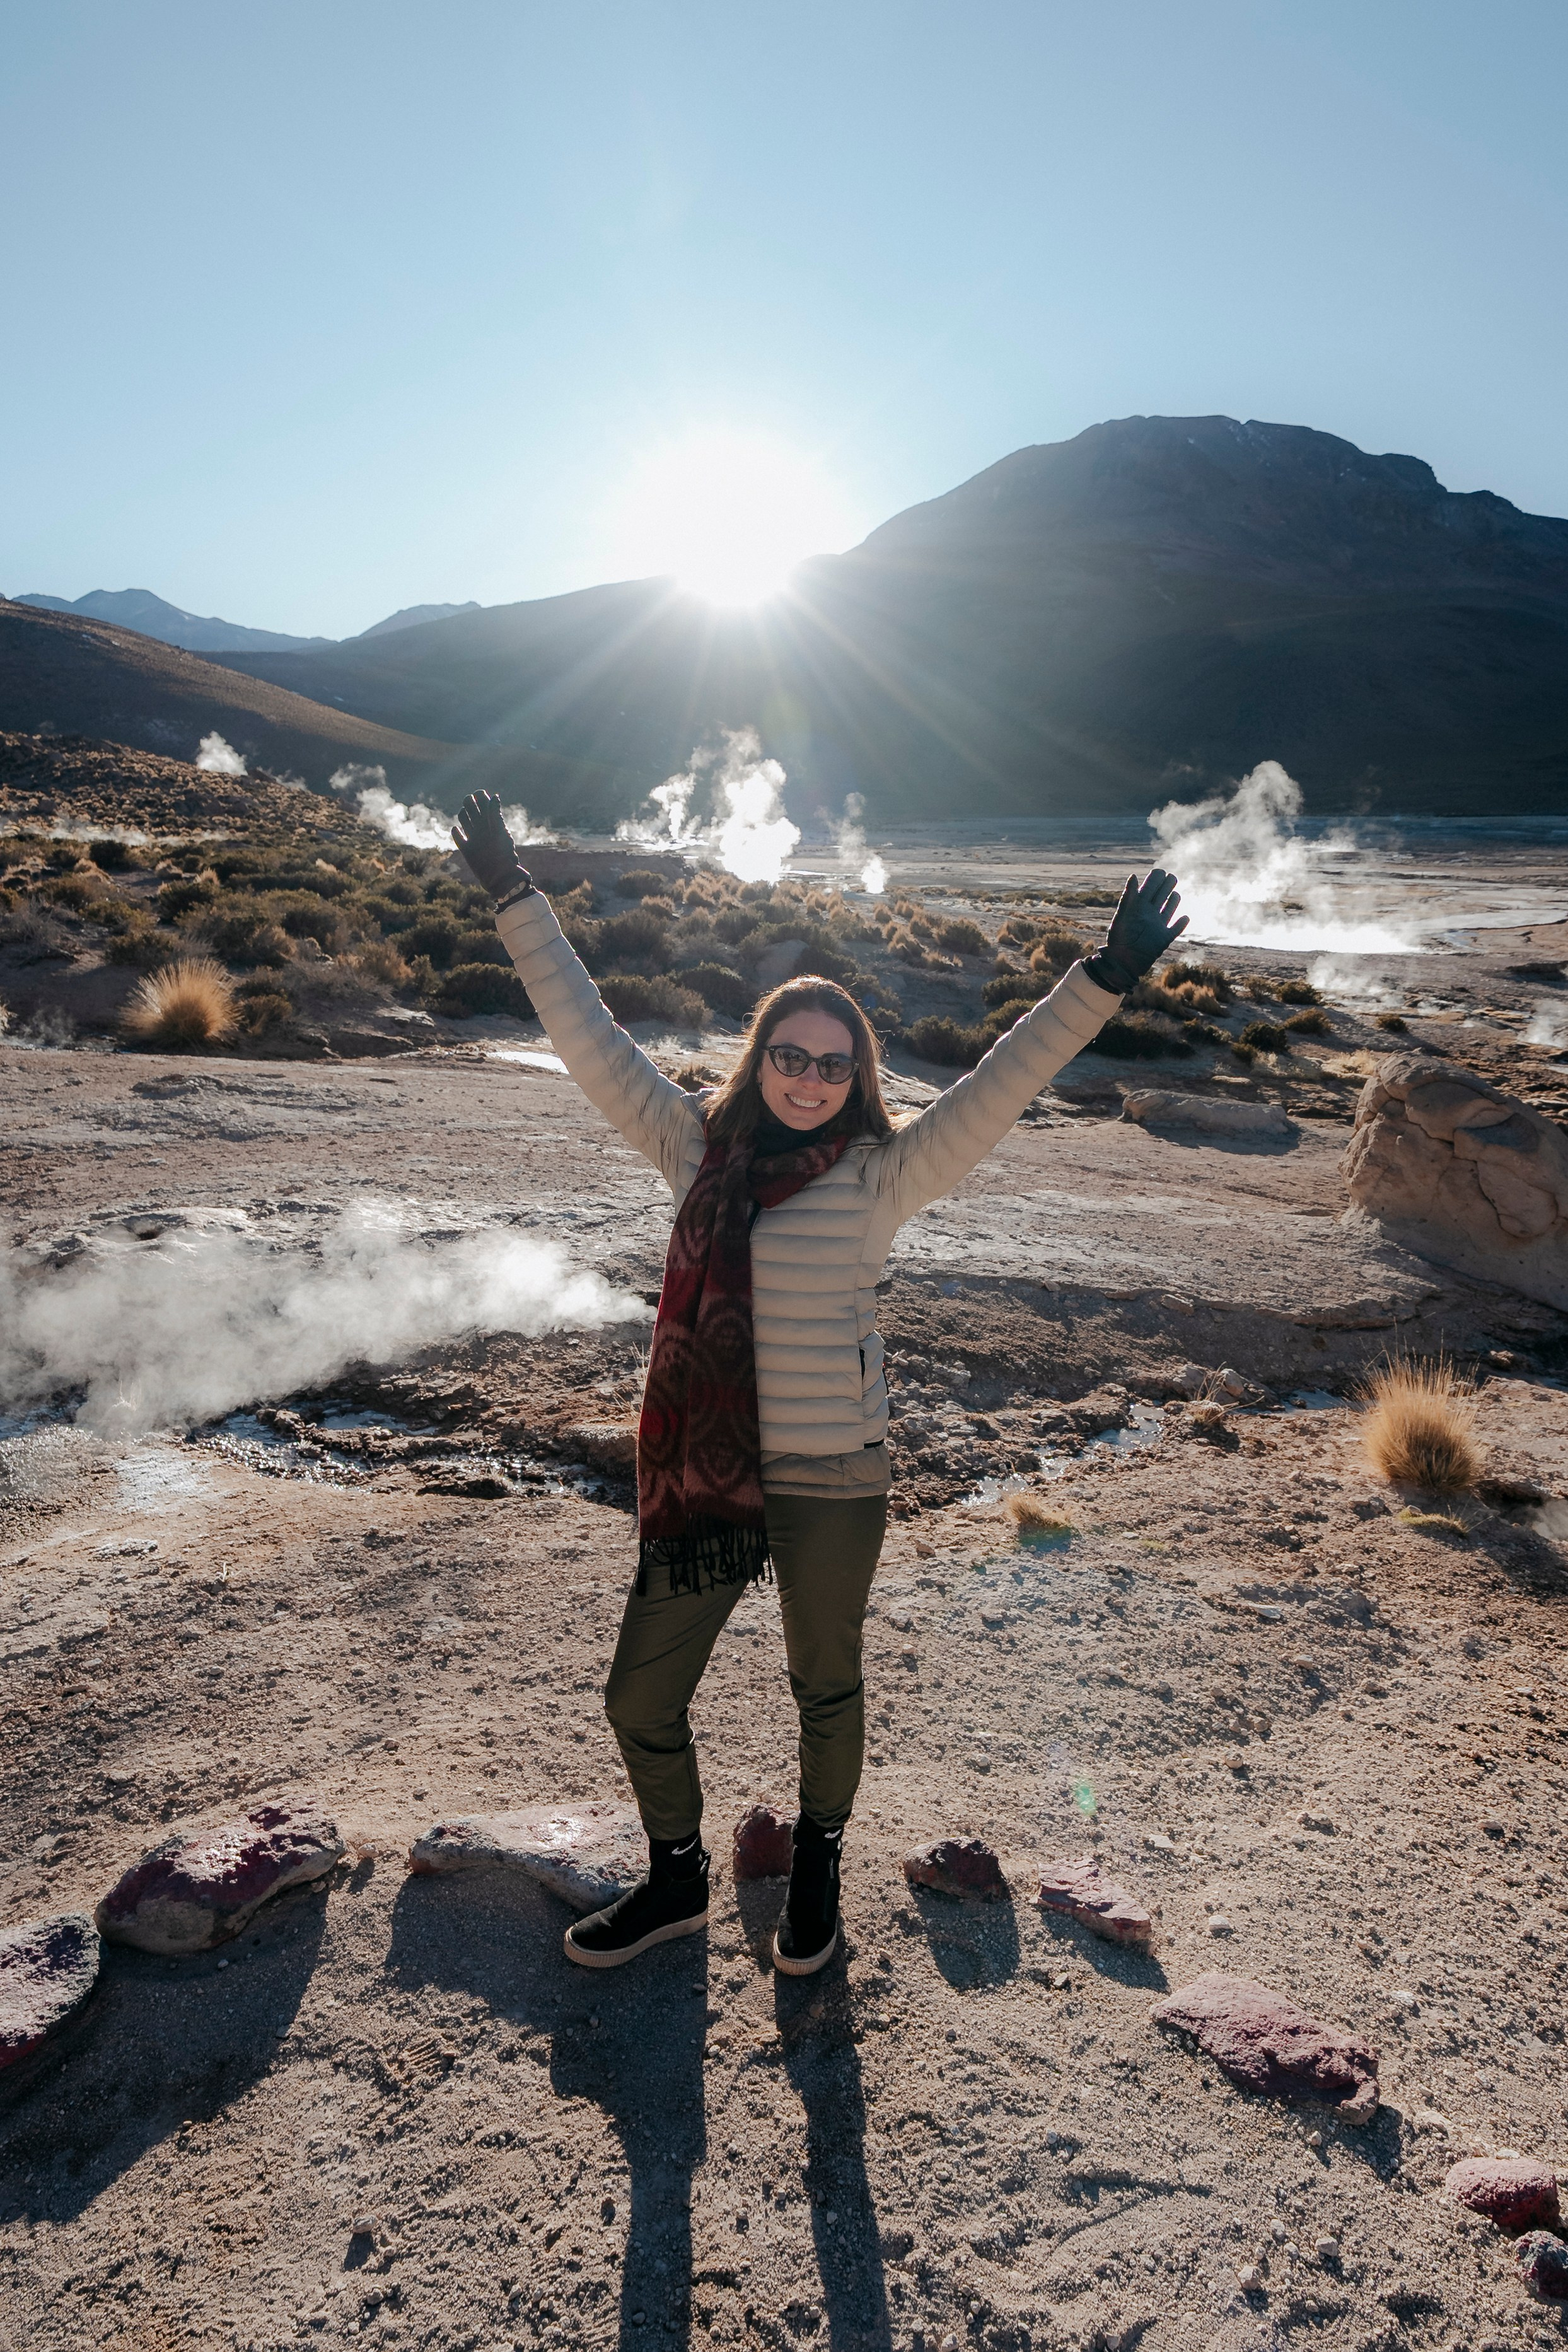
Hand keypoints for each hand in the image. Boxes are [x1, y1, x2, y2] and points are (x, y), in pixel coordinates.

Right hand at [451, 790, 529, 900]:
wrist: (500, 877)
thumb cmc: (504, 855)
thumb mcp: (500, 833)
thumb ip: (495, 816)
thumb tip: (494, 797)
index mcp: (492, 821)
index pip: (483, 802)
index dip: (479, 796)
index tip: (479, 795)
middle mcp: (482, 827)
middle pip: (471, 807)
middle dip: (468, 802)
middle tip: (469, 803)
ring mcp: (474, 837)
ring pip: (463, 819)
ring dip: (462, 814)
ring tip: (465, 815)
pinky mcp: (467, 849)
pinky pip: (457, 837)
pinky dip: (455, 832)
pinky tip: (457, 831)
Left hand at [1085, 868, 1187, 994]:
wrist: (1123, 963)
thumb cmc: (1119, 940)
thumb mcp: (1122, 916)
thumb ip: (1128, 897)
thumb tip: (1133, 876)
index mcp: (1138, 906)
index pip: (1149, 887)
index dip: (1155, 879)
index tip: (1161, 872)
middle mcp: (1149, 914)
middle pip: (1161, 894)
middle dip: (1167, 885)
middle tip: (1171, 878)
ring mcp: (1157, 926)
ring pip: (1169, 909)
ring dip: (1174, 900)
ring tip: (1175, 894)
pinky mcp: (1164, 938)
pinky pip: (1176, 928)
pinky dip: (1182, 923)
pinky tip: (1185, 917)